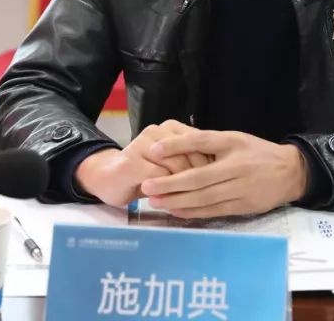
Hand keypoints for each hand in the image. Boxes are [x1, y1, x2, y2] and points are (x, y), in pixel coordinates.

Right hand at [74, 120, 211, 205]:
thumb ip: (192, 159)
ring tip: (195, 200)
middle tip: (212, 192)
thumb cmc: (146, 173)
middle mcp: (158, 131)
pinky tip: (176, 204)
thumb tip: (224, 169)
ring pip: (176, 166)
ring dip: (187, 186)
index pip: (200, 142)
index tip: (224, 179)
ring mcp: (143, 144)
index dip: (213, 162)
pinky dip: (170, 193)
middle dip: (202, 175)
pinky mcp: (132, 163)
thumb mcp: (173, 162)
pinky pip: (159, 179)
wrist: (109, 178)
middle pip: (191, 153)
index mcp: (171, 127)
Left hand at [138, 131, 307, 217]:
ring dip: (177, 201)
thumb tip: (175, 146)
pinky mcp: (243, 206)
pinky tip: (176, 211)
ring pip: (204, 197)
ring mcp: (240, 188)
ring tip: (155, 201)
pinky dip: (194, 212)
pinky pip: (214, 210)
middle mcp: (236, 166)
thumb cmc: (257, 153)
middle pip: (199, 176)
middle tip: (146, 186)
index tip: (153, 150)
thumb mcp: (236, 139)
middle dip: (170, 183)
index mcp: (233, 143)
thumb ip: (210, 143)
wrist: (291, 172)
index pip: (201, 142)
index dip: (177, 145)